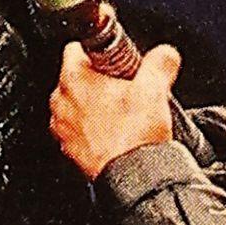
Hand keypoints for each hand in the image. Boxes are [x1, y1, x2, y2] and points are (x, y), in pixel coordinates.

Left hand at [51, 37, 179, 180]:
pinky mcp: (69, 149)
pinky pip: (79, 130)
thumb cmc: (134, 135)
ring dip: (95, 106)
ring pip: (76, 105)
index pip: (78, 47)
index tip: (117, 61)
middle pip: (77, 77)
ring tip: (122, 114)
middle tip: (125, 89)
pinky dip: (93, 129)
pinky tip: (115, 133)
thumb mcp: (155, 88)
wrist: (132, 177)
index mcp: (74, 78)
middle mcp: (60, 101)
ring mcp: (62, 128)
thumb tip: (165, 55)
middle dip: (99, 80)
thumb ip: (160, 62)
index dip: (101, 52)